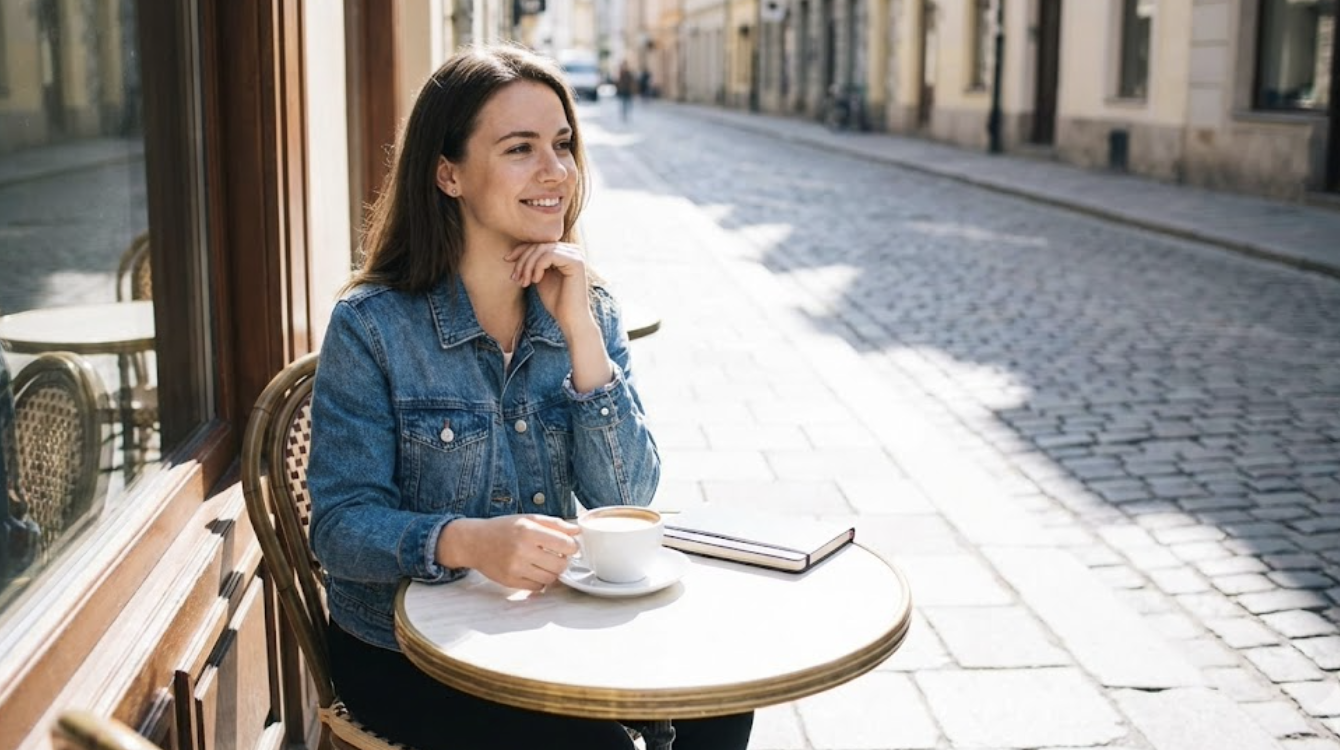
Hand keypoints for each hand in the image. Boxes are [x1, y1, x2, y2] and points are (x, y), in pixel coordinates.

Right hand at [437, 515, 579, 590]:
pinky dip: (540, 581)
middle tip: (558, 555)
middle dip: (564, 561)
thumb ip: (554, 524)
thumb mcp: (528, 518)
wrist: (474, 542)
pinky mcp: (510, 581)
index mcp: (528, 530)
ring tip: (545, 562)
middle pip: (560, 564)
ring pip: (550, 578)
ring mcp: (515, 568)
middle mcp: (521, 550)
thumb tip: (577, 531)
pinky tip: (534, 570)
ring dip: (553, 572)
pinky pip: (537, 587)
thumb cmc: (503, 528)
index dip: (572, 546)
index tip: (569, 546)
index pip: (566, 544)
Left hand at [504, 242, 594, 332]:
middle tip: (515, 278)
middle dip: (522, 260)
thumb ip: (532, 263)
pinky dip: (538, 267)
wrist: (570, 319)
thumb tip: (515, 251)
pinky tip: (536, 281)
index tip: (506, 259)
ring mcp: (576, 255)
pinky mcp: (576, 262)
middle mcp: (573, 250)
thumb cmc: (555, 301)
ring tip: (524, 282)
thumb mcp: (539, 277)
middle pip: (539, 245)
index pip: (539, 243)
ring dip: (527, 265)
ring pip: (542, 249)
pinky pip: (549, 256)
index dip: (520, 250)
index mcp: (565, 252)